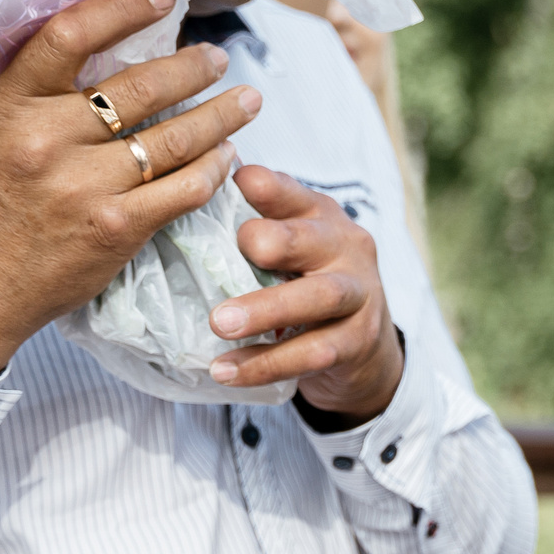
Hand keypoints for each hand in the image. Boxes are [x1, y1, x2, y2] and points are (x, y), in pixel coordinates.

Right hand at [0, 0, 256, 382]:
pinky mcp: (117, 227)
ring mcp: (84, 185)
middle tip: (219, 59)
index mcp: (9, 105)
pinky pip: (186, 187)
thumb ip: (43, 99)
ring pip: (176, 137)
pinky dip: (214, 167)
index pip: (70, 34)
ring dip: (222, 116)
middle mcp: (46, 139)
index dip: (123, 7)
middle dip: (194, 68)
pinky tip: (227, 156)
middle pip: (141, 86)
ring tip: (247, 101)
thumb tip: (110, 55)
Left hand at [210, 165, 403, 419]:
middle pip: (311, 239)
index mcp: (321, 216)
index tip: (236, 183)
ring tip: (219, 324)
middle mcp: (346, 247)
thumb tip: (187, 196)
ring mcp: (359, 294)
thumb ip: (253, 225)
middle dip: (273, 243)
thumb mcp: (290, 247)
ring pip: (319, 296)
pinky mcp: (358, 341)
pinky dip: (267, 363)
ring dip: (267, 309)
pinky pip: (313, 352)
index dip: (268, 188)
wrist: (365, 346)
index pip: (292, 193)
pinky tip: (227, 371)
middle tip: (228, 258)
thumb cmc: (308, 284)